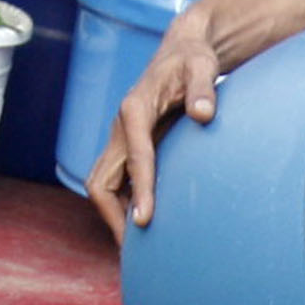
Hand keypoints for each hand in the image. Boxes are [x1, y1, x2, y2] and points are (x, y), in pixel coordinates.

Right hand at [87, 24, 222, 237]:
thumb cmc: (192, 60)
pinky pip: (118, 182)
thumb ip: (202, 87)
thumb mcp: (202, 65)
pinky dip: (125, 205)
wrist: (182, 52)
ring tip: (137, 249)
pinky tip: (145, 225)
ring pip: (104, 185)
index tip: (145, 221)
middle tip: (134, 252)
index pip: (133, 157)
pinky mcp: (129, 147)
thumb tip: (204, 114)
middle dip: (112, 216)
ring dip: (115, 215)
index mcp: (134, 110)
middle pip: (100, 181)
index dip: (139, 190)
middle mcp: (120, 128)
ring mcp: (122, 140)